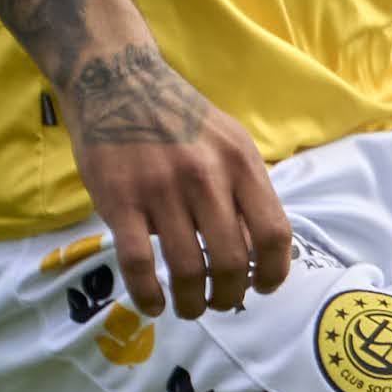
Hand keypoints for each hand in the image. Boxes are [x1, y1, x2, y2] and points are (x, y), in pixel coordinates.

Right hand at [63, 43, 292, 318]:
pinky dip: (149, 296)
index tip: (262, 287)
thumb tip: (258, 252)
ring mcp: (162, 190)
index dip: (274, 272)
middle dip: (229, 296)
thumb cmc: (179, 117)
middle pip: (232, 261)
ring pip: (188, 269)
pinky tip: (154, 305)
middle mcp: (206, 177)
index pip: (273, 234)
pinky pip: (140, 264)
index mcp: (240, 163)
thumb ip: (245, 189)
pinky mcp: (121, 201)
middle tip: (220, 303)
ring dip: (191, 303)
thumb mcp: (228, 142)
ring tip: (189, 308)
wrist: (117, 83)